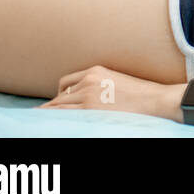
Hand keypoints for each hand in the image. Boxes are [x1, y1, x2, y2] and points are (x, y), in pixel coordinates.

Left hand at [37, 65, 180, 121]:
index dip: (59, 93)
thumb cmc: (141, 94)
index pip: (67, 82)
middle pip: (60, 95)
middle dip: (51, 105)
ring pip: (59, 105)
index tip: (56, 101)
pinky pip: (65, 115)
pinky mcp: (89, 109)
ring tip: (38, 120)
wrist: (154, 100)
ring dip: (49, 113)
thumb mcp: (117, 81)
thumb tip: (89, 98)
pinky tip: (48, 123)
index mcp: (96, 70)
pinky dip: (55, 119)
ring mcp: (88, 95)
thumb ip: (100, 85)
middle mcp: (88, 81)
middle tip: (40, 114)